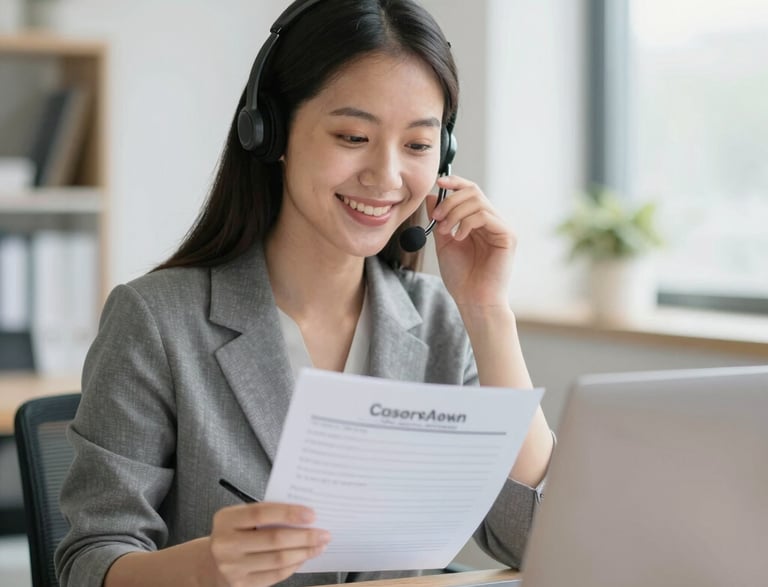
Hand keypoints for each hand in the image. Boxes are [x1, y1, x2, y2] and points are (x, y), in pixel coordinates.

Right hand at [210, 502, 330, 586]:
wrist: (209, 564)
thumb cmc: (234, 534)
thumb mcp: (240, 518)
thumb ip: (265, 515)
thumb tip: (303, 516)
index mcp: (226, 520)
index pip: (261, 513)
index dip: (289, 513)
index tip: (312, 514)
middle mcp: (226, 545)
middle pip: (274, 539)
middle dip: (304, 536)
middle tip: (324, 533)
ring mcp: (233, 568)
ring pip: (278, 560)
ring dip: (304, 552)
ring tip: (319, 545)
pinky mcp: (242, 585)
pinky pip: (275, 575)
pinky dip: (294, 565)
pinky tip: (304, 557)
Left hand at [428, 175, 516, 307]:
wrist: (472, 300)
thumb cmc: (461, 276)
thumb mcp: (443, 242)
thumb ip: (440, 219)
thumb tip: (432, 195)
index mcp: (478, 221)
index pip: (470, 192)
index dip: (455, 182)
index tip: (438, 182)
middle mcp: (492, 221)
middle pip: (473, 191)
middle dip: (450, 200)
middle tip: (437, 217)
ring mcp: (501, 227)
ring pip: (477, 201)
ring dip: (455, 212)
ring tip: (445, 231)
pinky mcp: (507, 236)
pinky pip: (485, 216)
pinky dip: (467, 223)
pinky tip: (459, 237)